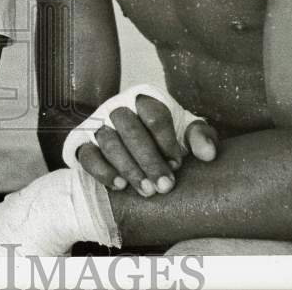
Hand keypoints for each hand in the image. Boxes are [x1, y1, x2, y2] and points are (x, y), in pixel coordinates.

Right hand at [77, 94, 218, 195]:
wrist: (132, 144)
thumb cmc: (164, 137)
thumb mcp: (184, 132)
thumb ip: (199, 137)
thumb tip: (208, 154)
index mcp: (144, 99)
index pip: (153, 114)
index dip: (165, 141)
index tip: (177, 165)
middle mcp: (118, 107)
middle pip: (130, 128)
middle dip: (148, 159)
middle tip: (164, 186)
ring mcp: (98, 124)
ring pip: (109, 141)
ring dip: (128, 167)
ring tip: (147, 191)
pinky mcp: (83, 143)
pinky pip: (88, 155)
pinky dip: (102, 171)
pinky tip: (119, 185)